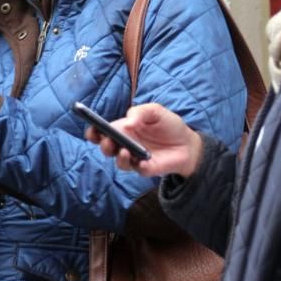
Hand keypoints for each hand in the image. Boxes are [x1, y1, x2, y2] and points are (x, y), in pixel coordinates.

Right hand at [85, 103, 203, 177]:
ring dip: (119, 157)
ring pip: (119, 162)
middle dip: (104, 145)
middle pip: (107, 148)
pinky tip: (141, 160)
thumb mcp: (155, 111)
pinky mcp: (146, 169)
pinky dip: (137, 165)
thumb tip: (128, 121)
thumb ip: (140, 111)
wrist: (188, 143)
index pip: (103, 132)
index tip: (92, 128)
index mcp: (123, 129)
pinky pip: (137, 169)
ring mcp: (135, 158)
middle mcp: (125, 145)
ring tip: (125, 150)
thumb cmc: (168, 125)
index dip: (94, 131)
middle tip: (108, 140)